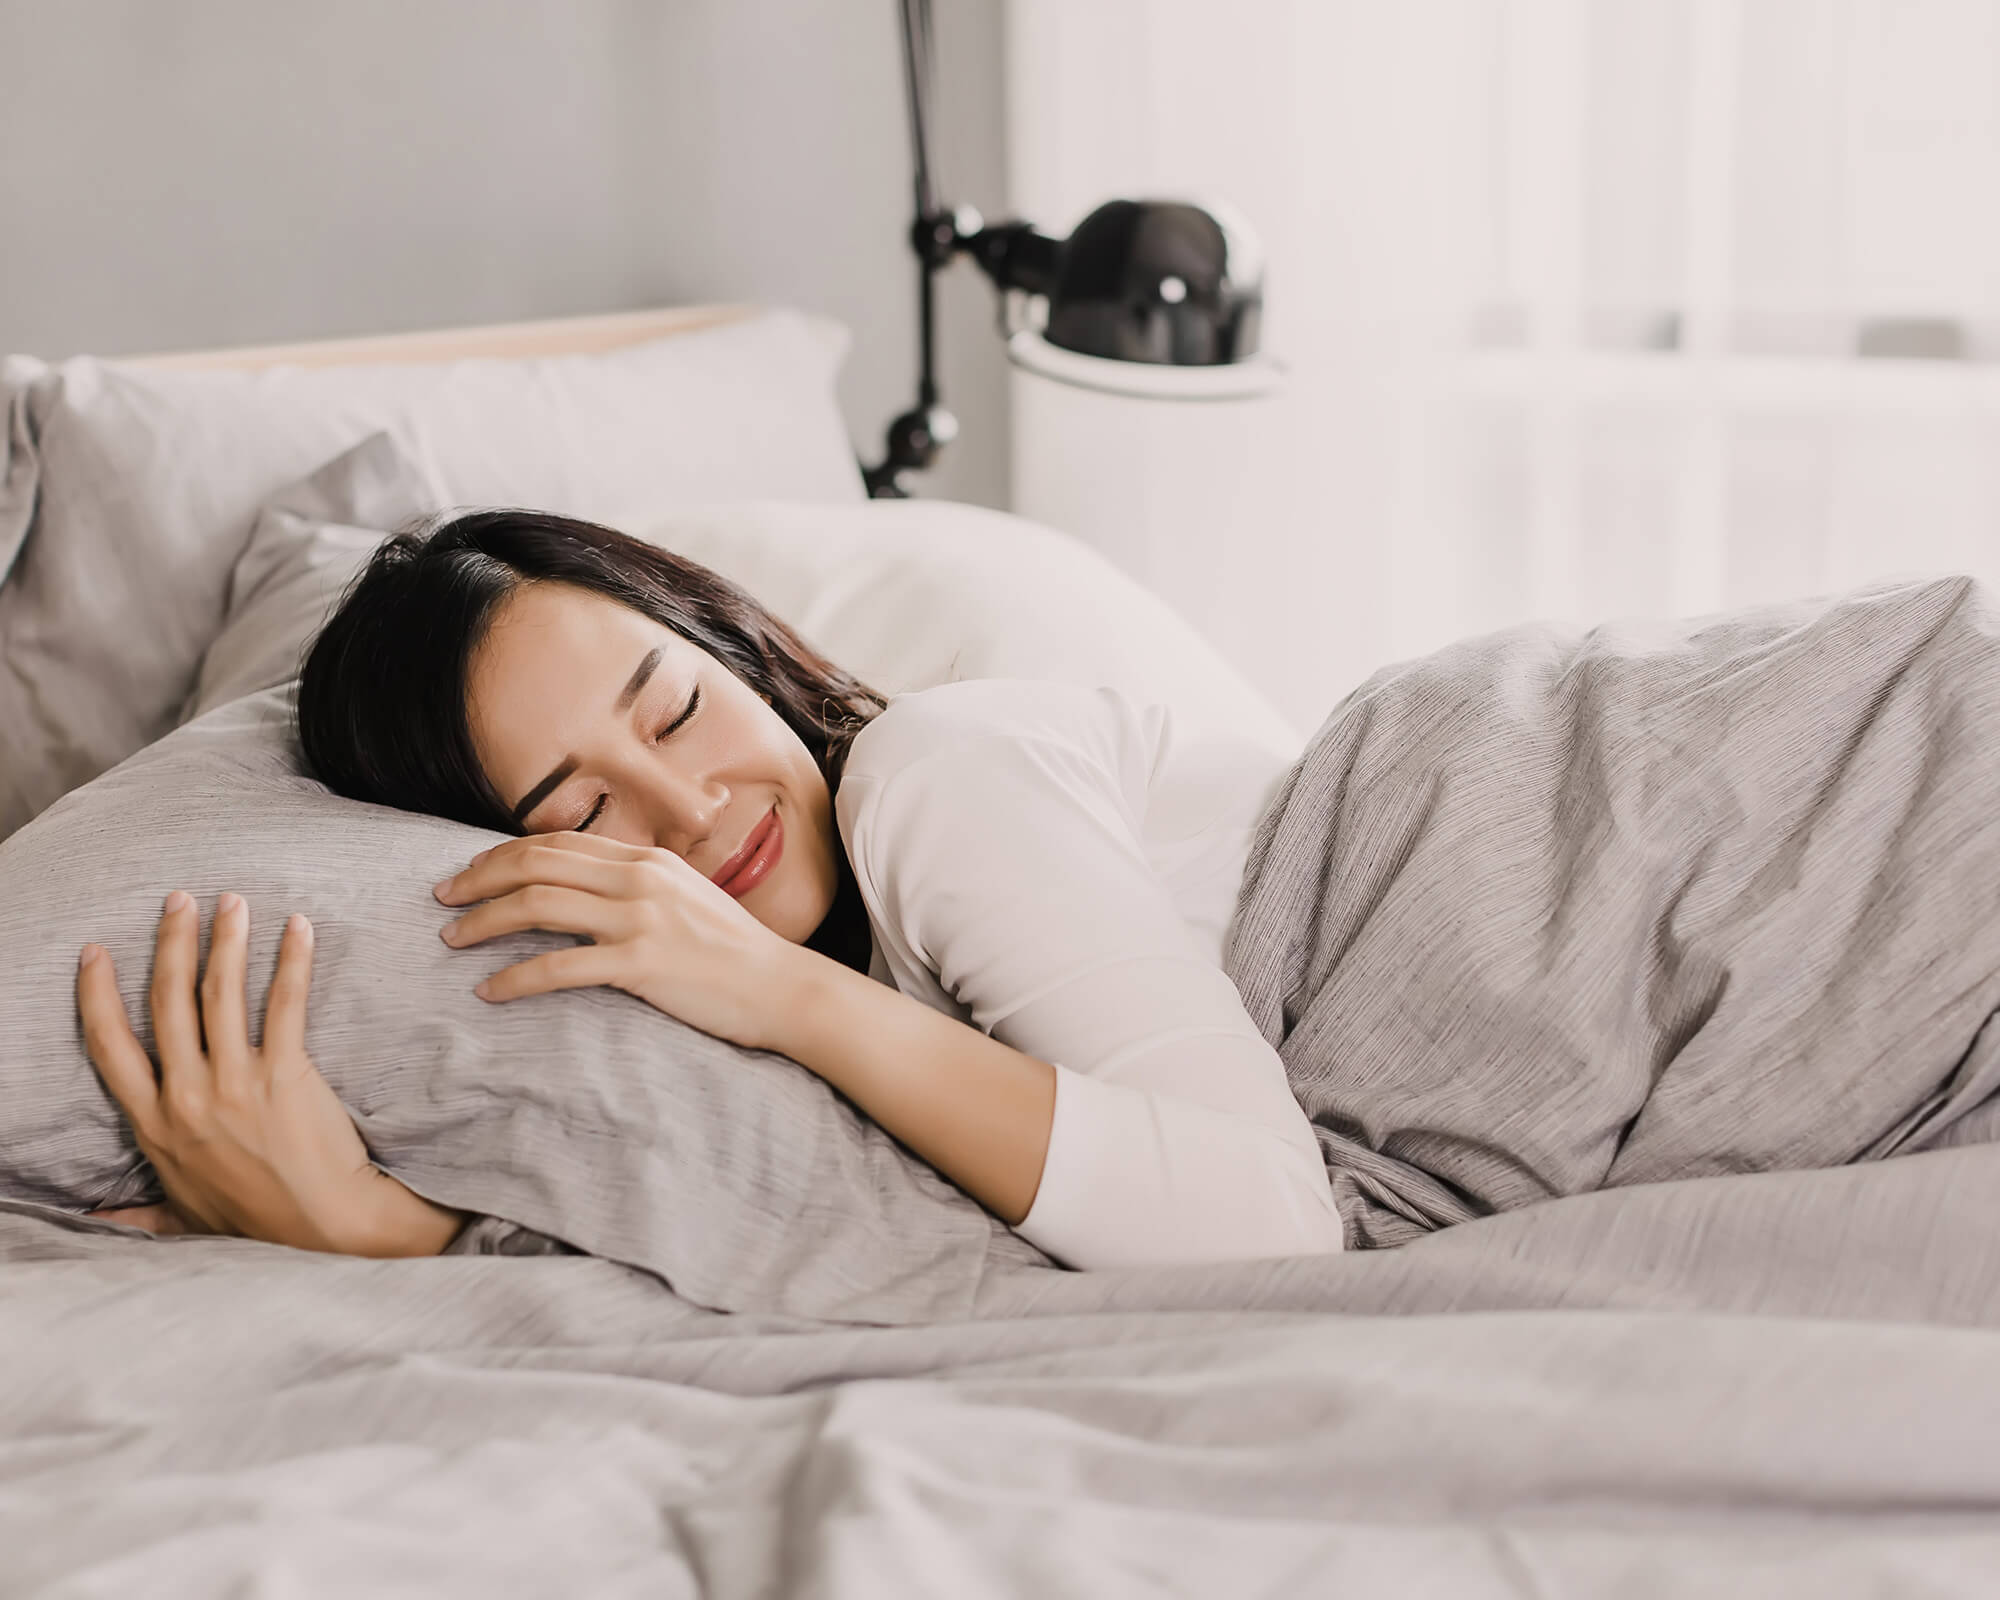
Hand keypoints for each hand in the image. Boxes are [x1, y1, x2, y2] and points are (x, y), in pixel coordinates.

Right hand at [77, 891, 464, 1256]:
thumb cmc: (255, 1223)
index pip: (109, 1045)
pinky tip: (298, 927)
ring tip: (232, 900)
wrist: (322, 1227)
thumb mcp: (181, 1218)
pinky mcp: (286, 1075)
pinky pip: (286, 1002)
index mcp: (153, 1124)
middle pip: (167, 1001)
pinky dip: (292, 959)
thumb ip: (137, 1214)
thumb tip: (96, 1222)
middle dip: (170, 941)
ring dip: (225, 938)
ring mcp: (235, 1083)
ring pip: (220, 992)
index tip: (95, 951)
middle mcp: (186, 1097)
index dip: (97, 994)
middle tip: (178, 899)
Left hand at [435, 832, 799, 1050]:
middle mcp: (640, 879)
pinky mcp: (642, 964)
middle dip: (479, 879)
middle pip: (536, 864)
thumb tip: (587, 896)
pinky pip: (559, 967)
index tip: (470, 873)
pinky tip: (489, 991)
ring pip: (538, 905)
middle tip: (442, 900)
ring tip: (451, 939)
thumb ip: (640, 890)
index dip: (503, 854)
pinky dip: (515, 978)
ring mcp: (641, 919)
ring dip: (484, 922)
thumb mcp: (686, 901)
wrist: (781, 988)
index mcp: (648, 860)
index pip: (558, 843)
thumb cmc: (734, 953)